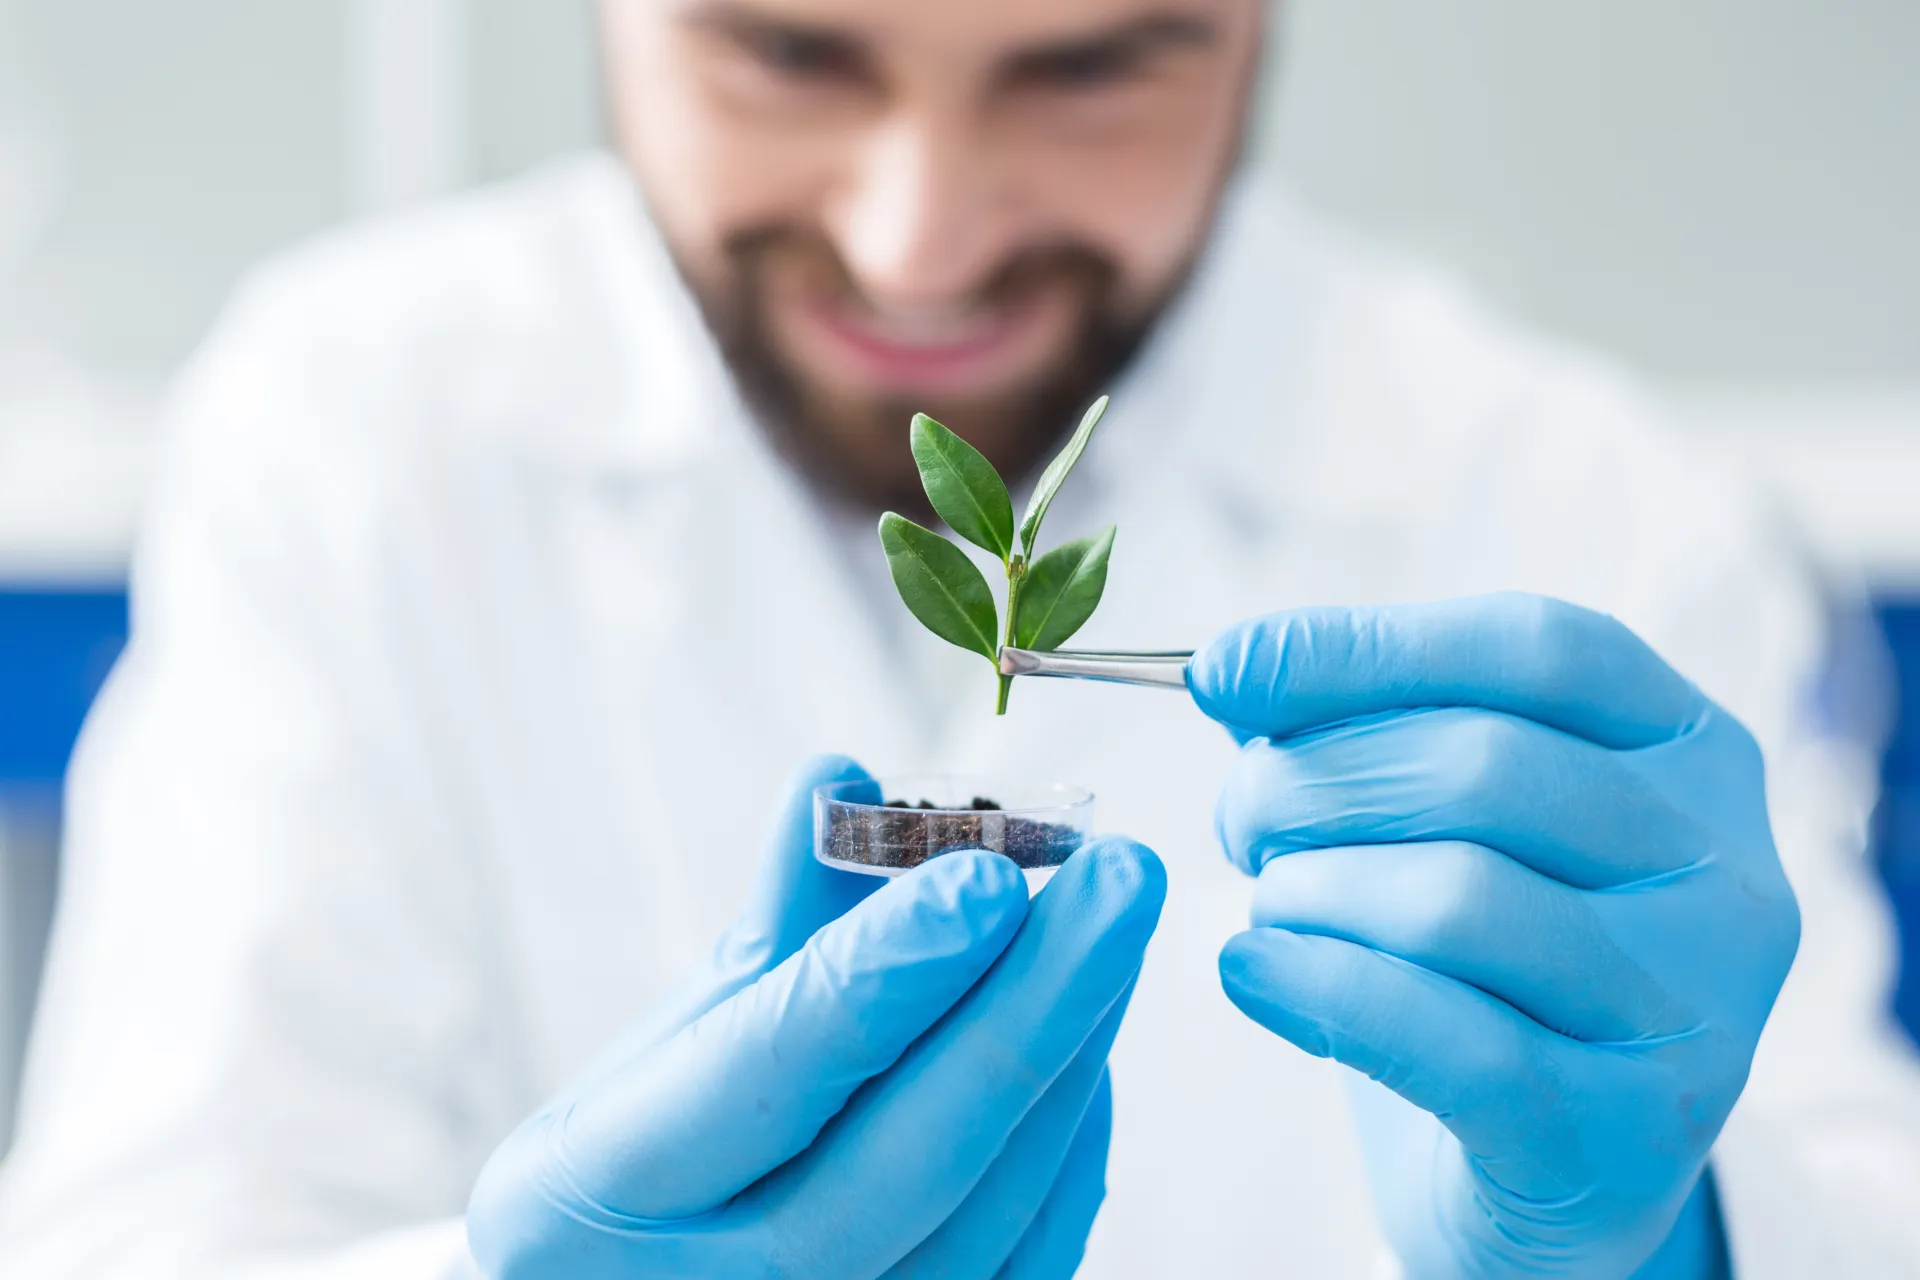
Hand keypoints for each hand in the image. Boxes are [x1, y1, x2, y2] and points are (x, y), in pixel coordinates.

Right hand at [467, 754, 1165, 1279]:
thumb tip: (848, 777)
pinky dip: (1069, 1153)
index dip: (885, 973)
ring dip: (1068, 1063)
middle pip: (906, 1161)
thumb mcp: (666, 1039)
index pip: (771, 1071)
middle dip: (1030, 1010)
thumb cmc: (638, 1164)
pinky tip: (1089, 1046)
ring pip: (984, 1219)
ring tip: (1112, 934)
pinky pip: (1021, 1270)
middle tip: (1118, 881)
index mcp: (609, 1188)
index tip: (985, 874)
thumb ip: (774, 920)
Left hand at [1190, 595, 1795, 1277]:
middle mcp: (1724, 867)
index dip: (1363, 648)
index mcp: (1690, 750)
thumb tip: (1232, 669)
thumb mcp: (1437, 822)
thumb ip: (1351, 731)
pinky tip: (1253, 972)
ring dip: (1310, 891)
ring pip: (1458, 899)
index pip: (1538, 648)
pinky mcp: (1634, 1133)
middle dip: (1312, 782)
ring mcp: (1698, 1007)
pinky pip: (1448, 1039)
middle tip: (1240, 823)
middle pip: (1485, 767)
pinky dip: (1319, 989)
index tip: (1223, 670)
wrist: (1547, 1176)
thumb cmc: (1477, 968)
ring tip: (1269, 908)